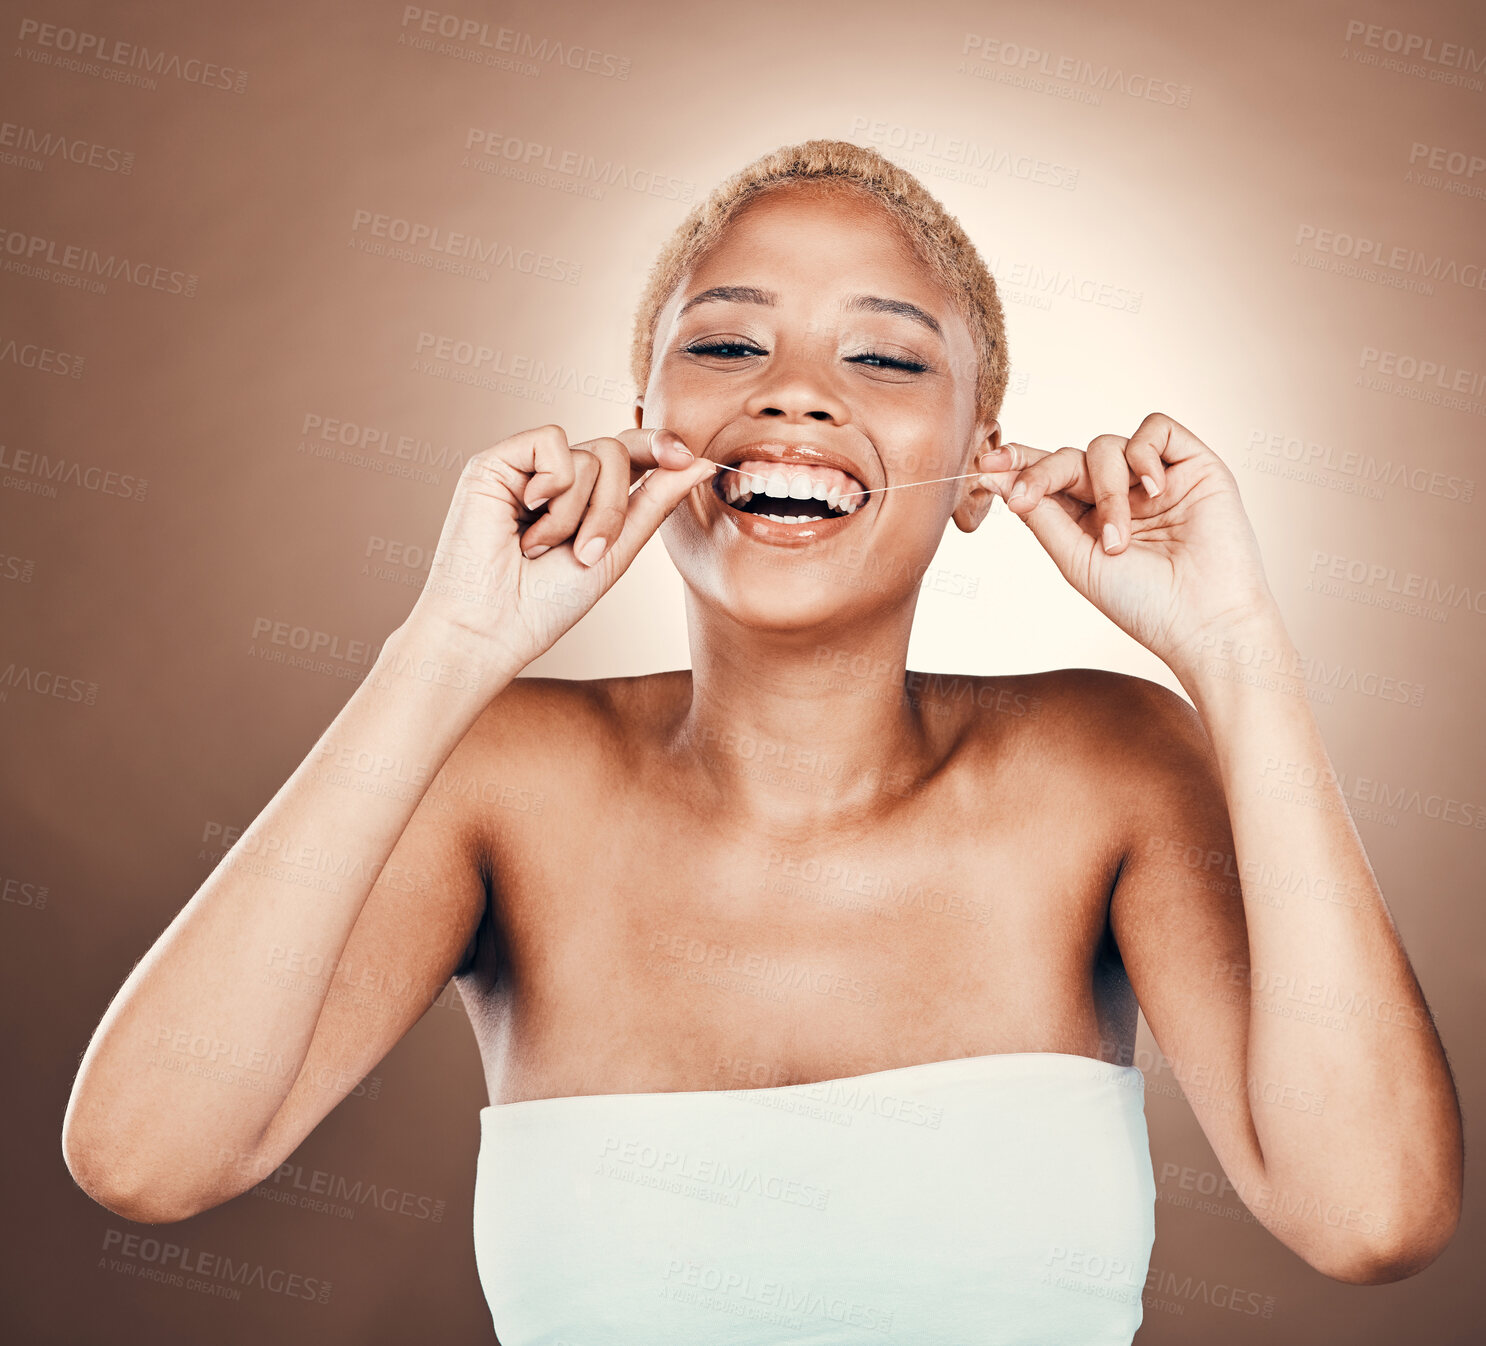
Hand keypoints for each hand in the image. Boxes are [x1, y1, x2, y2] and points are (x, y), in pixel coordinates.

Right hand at [403, 424, 717, 672]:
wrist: (494, 628)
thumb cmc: (546, 603)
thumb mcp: (616, 551)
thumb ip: (655, 502)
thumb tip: (703, 461)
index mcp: (584, 497)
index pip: (630, 453)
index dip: (660, 447)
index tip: (690, 459)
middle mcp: (554, 477)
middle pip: (616, 452)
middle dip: (614, 509)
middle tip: (585, 553)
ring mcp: (524, 468)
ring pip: (590, 453)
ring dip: (579, 514)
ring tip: (542, 548)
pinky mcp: (495, 462)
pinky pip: (551, 442)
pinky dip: (552, 486)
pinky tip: (525, 518)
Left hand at [978, 412, 1281, 667]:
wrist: (1205, 620)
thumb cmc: (1143, 603)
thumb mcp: (1076, 559)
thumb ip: (1042, 516)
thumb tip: (998, 478)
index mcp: (1087, 518)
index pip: (1048, 478)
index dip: (1018, 465)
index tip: (986, 464)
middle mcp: (1119, 494)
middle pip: (1070, 458)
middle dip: (1043, 473)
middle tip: (1024, 496)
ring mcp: (1154, 478)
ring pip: (1107, 446)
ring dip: (1106, 489)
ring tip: (1120, 538)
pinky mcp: (1191, 463)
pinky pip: (1156, 429)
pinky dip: (1144, 455)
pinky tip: (1153, 492)